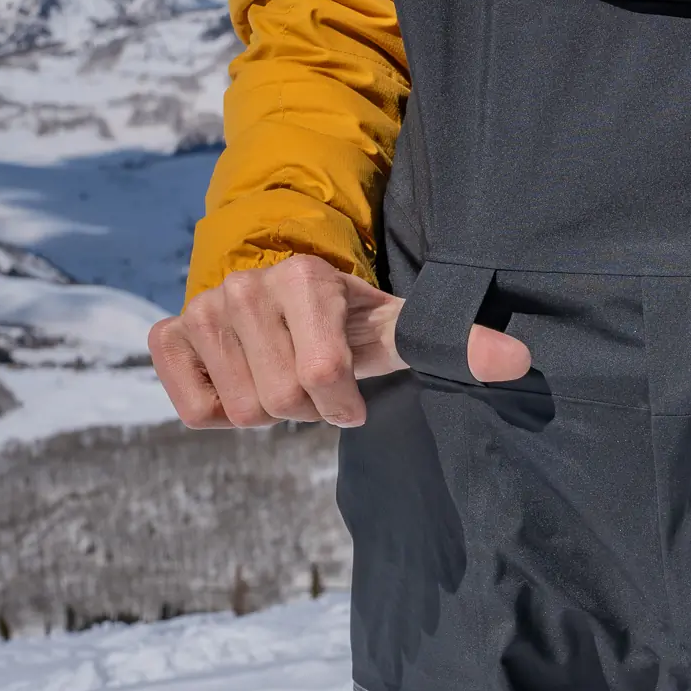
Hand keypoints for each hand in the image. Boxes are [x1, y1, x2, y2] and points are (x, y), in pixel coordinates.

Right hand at [149, 254, 530, 428]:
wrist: (279, 295)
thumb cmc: (347, 322)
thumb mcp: (396, 328)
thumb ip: (453, 343)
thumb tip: (520, 360)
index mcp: (306, 278)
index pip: (321, 377)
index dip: (340, 405)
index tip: (349, 398)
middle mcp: (246, 286)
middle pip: (279, 402)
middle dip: (303, 409)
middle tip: (310, 382)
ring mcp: (204, 307)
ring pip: (240, 411)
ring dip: (265, 410)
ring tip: (278, 374)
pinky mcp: (170, 334)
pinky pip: (195, 408)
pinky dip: (219, 407)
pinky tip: (239, 376)